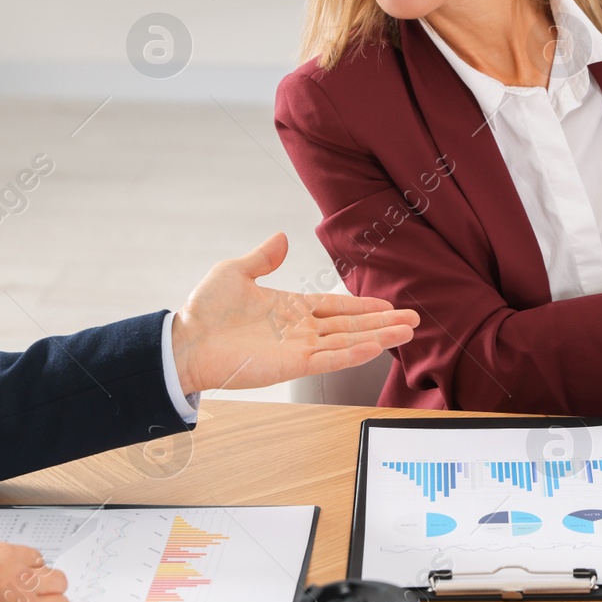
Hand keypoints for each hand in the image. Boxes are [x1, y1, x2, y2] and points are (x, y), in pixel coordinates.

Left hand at [171, 232, 419, 392]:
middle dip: (383, 323)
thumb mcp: (235, 271)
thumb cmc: (205, 310)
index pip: (337, 307)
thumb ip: (263, 258)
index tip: (390, 305)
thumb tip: (282, 237)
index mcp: (291, 307)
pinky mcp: (292, 365)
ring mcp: (299, 348)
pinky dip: (353, 353)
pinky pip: (330, 358)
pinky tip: (376, 346)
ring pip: (348, 342)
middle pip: (351, 326)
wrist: (187, 342)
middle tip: (413, 321)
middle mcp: (300, 329)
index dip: (364, 306)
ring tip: (407, 333)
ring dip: (379, 337)